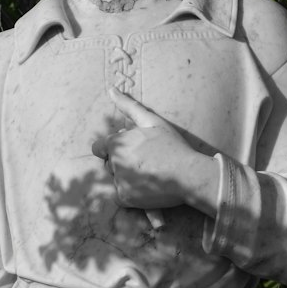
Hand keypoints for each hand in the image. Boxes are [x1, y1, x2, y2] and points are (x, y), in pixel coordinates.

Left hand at [91, 89, 217, 214]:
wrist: (188, 174)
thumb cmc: (171, 145)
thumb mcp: (151, 121)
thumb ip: (128, 106)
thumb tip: (111, 89)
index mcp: (116, 143)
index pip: (99, 148)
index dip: (112, 149)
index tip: (130, 151)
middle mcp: (114, 162)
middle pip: (108, 165)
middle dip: (121, 164)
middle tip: (145, 163)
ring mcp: (118, 181)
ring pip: (115, 180)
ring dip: (127, 179)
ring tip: (148, 175)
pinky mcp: (125, 198)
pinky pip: (120, 196)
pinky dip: (131, 194)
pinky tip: (147, 188)